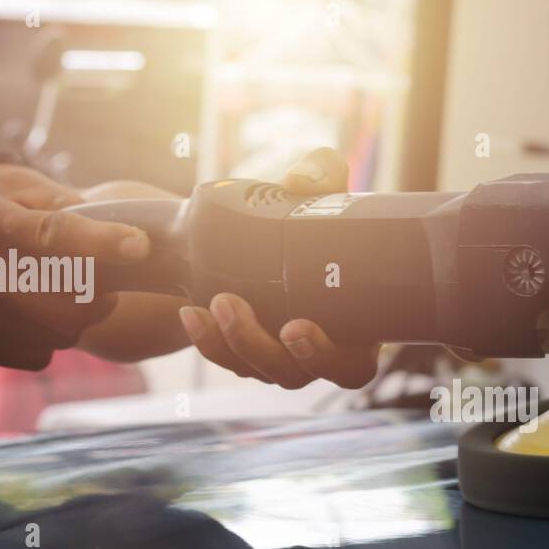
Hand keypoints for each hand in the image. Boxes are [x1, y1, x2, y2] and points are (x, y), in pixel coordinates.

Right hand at [0, 169, 149, 368]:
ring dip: (77, 318)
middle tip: (102, 281)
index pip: (55, 236)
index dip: (102, 243)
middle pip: (70, 298)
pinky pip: (39, 355)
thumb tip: (108, 215)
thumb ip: (52, 198)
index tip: (138, 245)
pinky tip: (33, 316)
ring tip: (62, 295)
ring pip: (61, 332)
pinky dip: (49, 339)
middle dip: (101, 292)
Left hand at [176, 147, 380, 388]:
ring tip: (210, 302)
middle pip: (293, 375)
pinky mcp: (252, 350)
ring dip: (229, 343)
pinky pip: (230, 360)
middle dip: (257, 346)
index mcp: (358, 332)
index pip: (351, 370)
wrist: (286, 232)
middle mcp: (321, 354)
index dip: (326, 358)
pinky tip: (190, 312)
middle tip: (231, 303)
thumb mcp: (329, 191)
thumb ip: (323, 174)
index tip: (296, 326)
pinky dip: (209, 341)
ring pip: (258, 370)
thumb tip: (299, 180)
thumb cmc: (325, 220)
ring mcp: (285, 357)